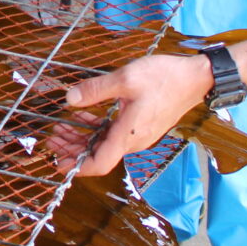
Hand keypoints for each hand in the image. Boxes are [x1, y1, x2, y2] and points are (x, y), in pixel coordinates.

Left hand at [45, 54, 212, 175]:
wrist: (196, 78)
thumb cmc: (165, 78)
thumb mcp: (125, 79)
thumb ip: (95, 90)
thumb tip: (70, 99)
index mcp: (129, 135)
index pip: (100, 163)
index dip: (77, 167)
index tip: (58, 164)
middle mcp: (133, 140)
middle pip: (98, 154)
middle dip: (72, 149)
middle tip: (51, 140)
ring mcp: (138, 134)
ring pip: (104, 143)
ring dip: (82, 137)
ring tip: (60, 128)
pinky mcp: (141, 126)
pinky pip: (114, 133)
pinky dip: (96, 128)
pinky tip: (82, 116)